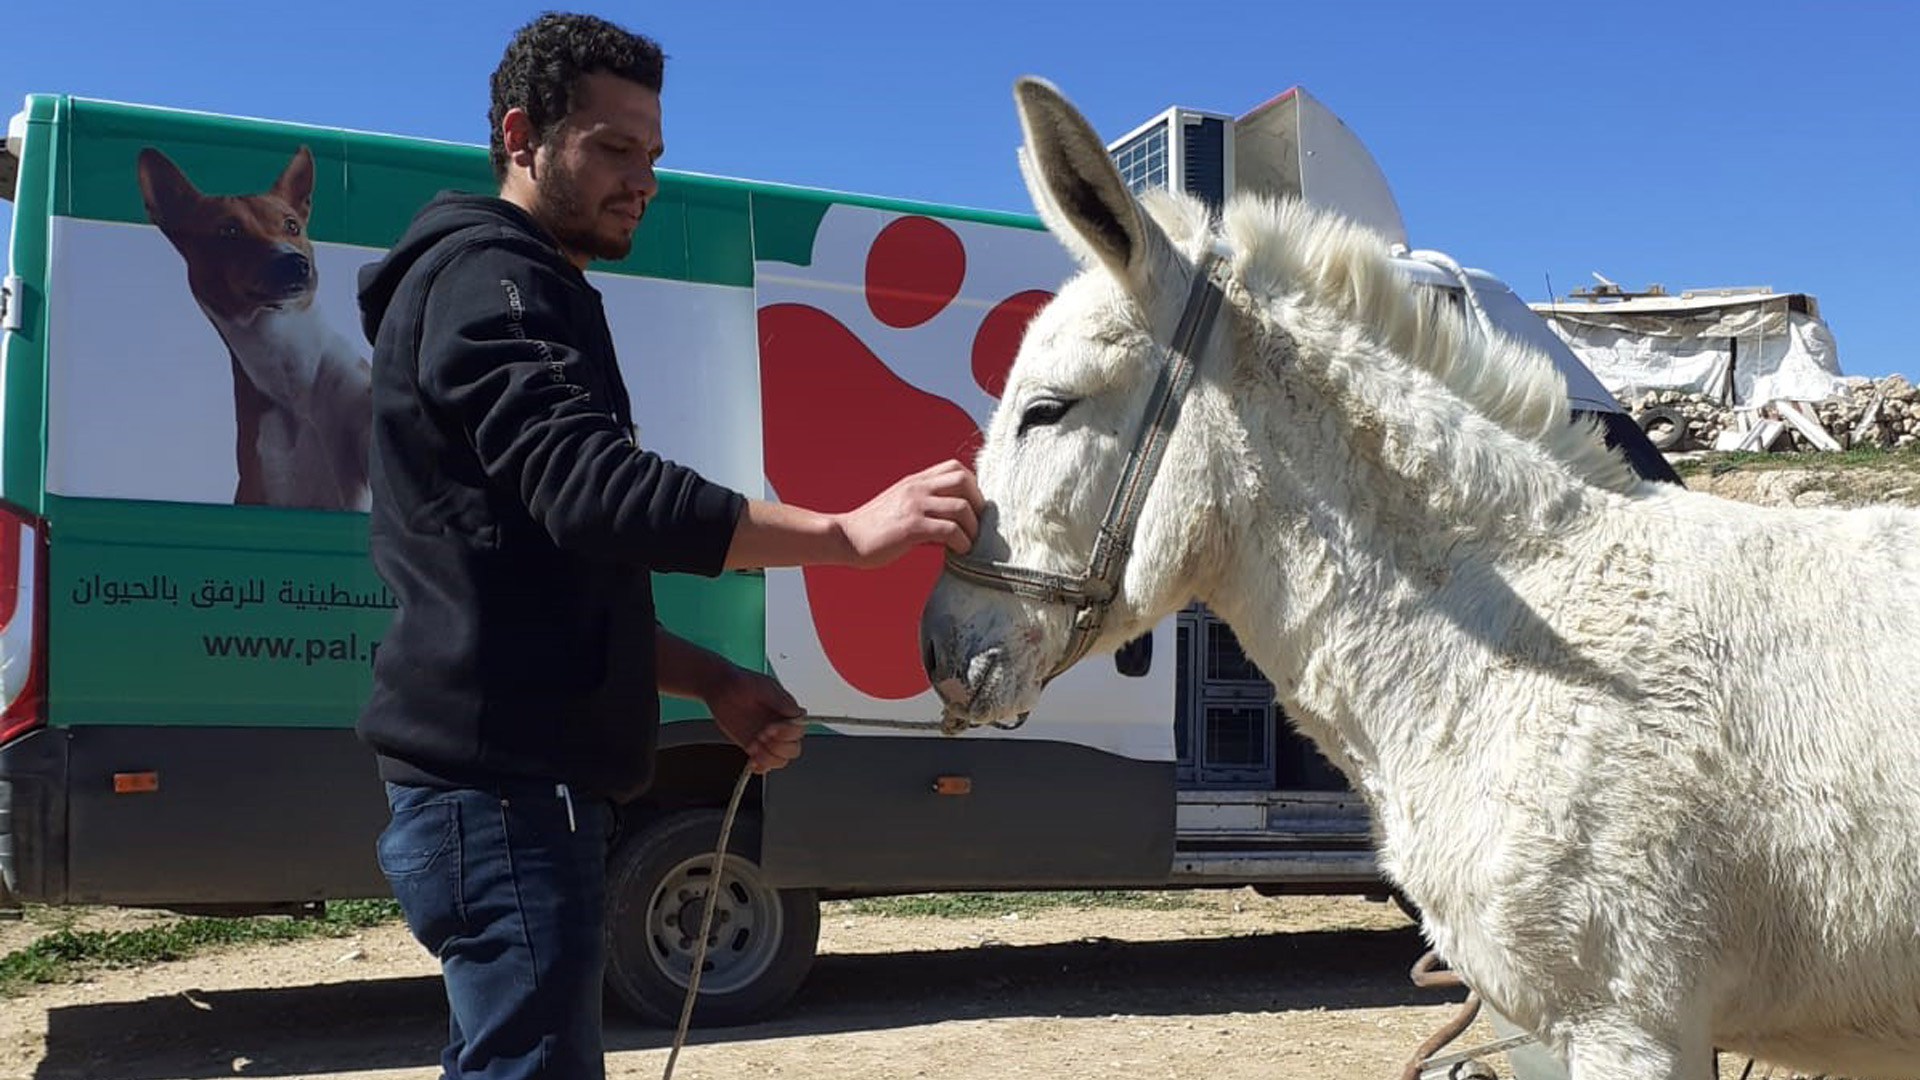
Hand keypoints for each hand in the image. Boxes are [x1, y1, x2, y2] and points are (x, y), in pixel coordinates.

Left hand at [706, 666, 806, 773]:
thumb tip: (798, 713)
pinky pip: (764, 765)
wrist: (720, 689)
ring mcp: (768, 739)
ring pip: (780, 760)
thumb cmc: (741, 683)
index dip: (786, 732)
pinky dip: (760, 766)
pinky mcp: (755, 747)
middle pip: (793, 749)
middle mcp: (780, 727)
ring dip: (768, 758)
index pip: (798, 730)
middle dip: (777, 747)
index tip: (770, 727)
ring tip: (754, 746)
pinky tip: (751, 759)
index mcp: (787, 712)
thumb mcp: (763, 686)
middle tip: (761, 736)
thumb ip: (781, 700)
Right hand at [834, 459, 984, 567]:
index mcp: (915, 481)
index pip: (955, 468)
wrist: (845, 538)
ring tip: (969, 543)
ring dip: (973, 528)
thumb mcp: (901, 505)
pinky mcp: (911, 527)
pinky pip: (949, 530)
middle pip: (964, 481)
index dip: (972, 486)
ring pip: (961, 507)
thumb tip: (955, 524)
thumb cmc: (874, 528)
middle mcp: (917, 488)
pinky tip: (959, 552)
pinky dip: (962, 542)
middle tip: (977, 525)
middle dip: (978, 504)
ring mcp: (914, 506)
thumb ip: (925, 506)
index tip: (973, 509)